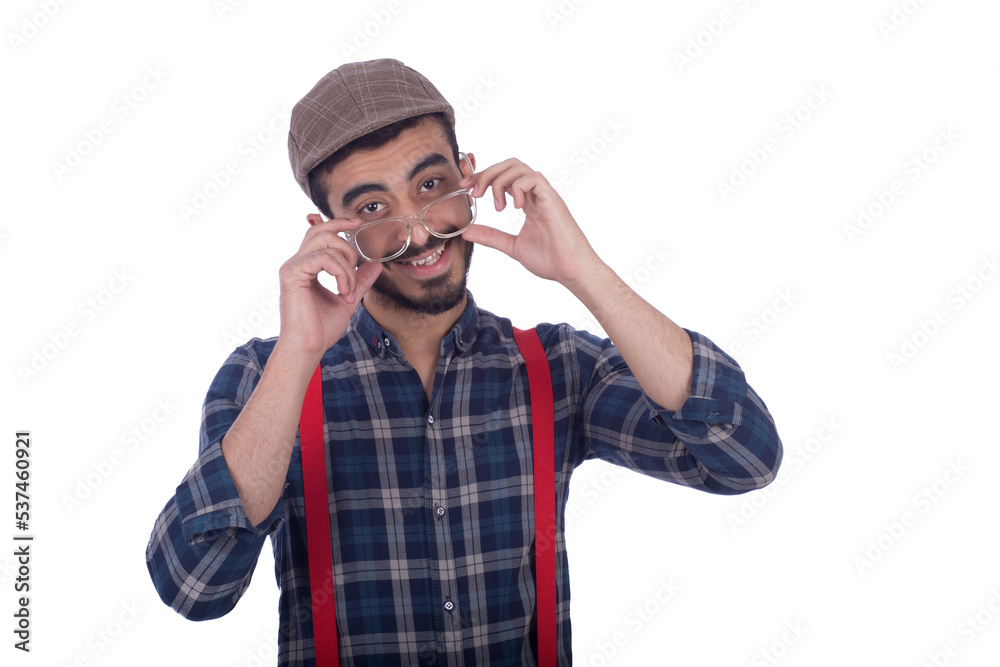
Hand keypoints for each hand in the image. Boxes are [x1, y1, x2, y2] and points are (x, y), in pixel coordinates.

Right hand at [275, 214, 382, 360]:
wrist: (308, 348)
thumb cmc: (321, 329)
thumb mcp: (348, 299)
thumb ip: (360, 280)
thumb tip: (375, 263)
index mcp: (306, 266)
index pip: (319, 233)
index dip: (338, 223)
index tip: (357, 223)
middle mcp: (296, 263)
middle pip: (322, 231)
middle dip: (347, 244)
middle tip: (356, 268)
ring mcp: (292, 267)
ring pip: (326, 243)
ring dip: (347, 266)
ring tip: (348, 289)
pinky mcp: (292, 274)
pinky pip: (323, 258)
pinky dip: (341, 273)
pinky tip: (343, 291)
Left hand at [459, 158, 600, 285]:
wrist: (571, 271)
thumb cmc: (550, 260)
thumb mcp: (512, 246)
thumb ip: (491, 236)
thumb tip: (466, 231)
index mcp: (527, 203)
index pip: (504, 177)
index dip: (482, 177)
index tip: (465, 187)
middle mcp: (535, 195)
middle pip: (510, 165)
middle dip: (487, 173)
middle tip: (475, 192)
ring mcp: (545, 195)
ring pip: (519, 167)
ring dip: (500, 181)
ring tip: (498, 205)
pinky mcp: (552, 200)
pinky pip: (533, 178)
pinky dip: (518, 187)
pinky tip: (515, 207)